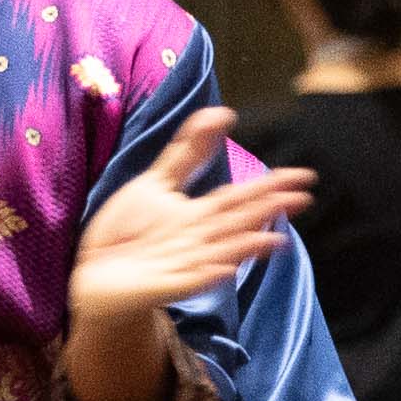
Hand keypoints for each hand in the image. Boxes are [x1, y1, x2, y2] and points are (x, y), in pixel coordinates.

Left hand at [61, 113, 312, 400]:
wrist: (97, 273)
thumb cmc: (129, 231)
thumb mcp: (158, 183)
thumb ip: (190, 151)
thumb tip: (223, 113)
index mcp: (200, 215)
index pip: (241, 197)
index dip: (270, 186)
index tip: (303, 176)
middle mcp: (199, 240)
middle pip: (239, 221)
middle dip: (269, 210)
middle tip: (303, 197)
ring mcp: (184, 266)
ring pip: (223, 251)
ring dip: (248, 246)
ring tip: (276, 240)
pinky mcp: (162, 287)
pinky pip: (188, 282)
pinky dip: (206, 276)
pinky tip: (224, 269)